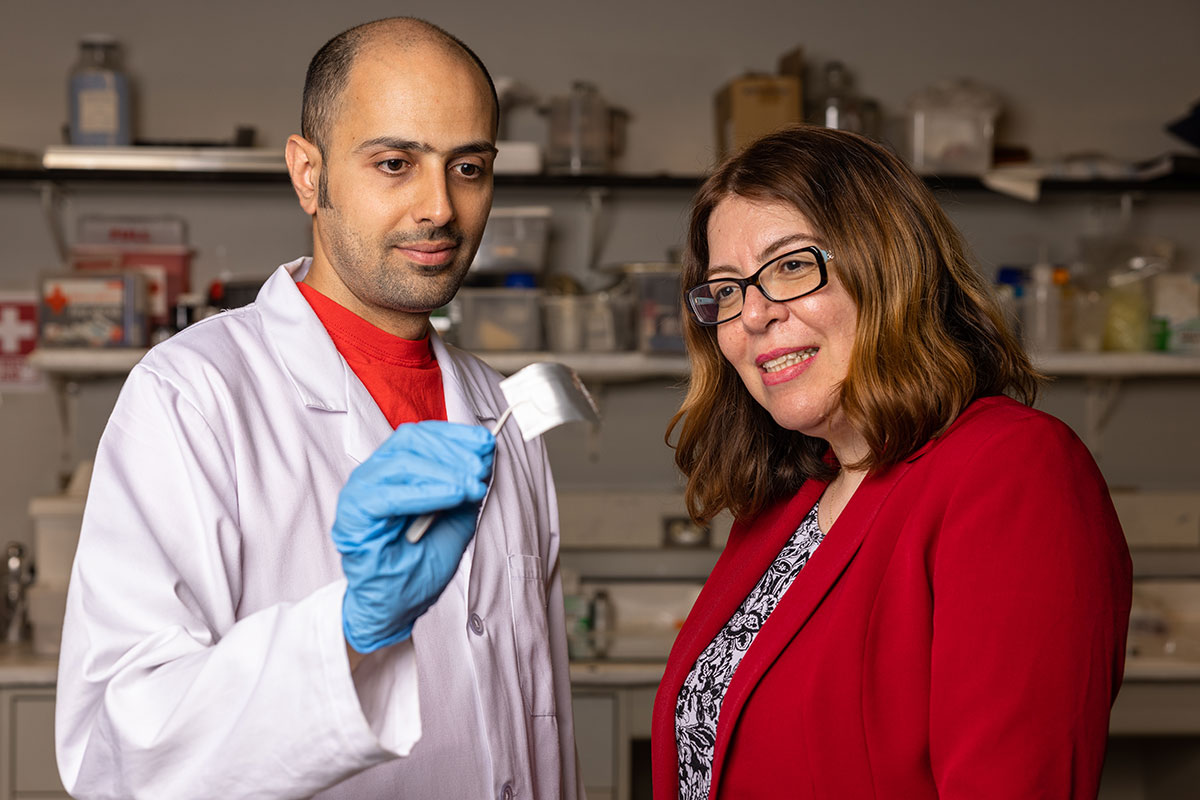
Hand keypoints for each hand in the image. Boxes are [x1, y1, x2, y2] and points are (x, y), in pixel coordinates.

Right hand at [332, 421, 494, 653]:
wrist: (396, 605)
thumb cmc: (419, 564)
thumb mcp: (456, 519)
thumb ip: (466, 487)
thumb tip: (483, 456)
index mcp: (395, 470)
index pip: (422, 436)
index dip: (455, 436)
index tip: (485, 444)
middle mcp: (374, 474)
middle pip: (411, 441)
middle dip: (453, 451)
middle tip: (481, 468)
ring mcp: (360, 492)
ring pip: (402, 463)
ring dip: (444, 471)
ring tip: (471, 486)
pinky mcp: (353, 514)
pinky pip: (388, 495)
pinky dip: (425, 492)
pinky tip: (452, 496)